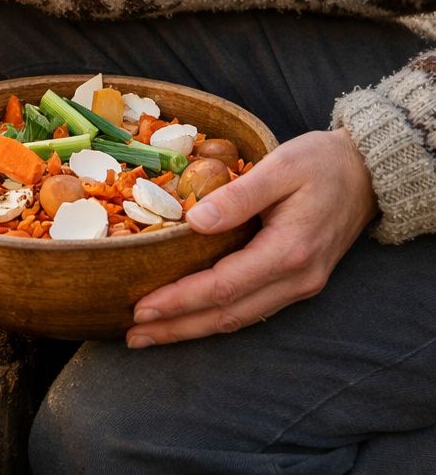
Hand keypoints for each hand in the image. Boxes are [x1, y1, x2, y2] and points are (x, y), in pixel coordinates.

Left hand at [127, 127, 376, 347]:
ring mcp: (300, 285)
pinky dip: (216, 317)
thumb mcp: (280, 167)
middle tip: (133, 336)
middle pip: (227, 314)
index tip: (141, 308)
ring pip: (239, 318)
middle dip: (177, 327)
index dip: (179, 300)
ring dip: (193, 329)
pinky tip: (188, 319)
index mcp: (289, 251)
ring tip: (151, 335)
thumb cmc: (321, 163)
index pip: (223, 287)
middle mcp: (296, 279)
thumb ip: (238, 196)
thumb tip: (195, 221)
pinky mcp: (298, 282)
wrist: (368, 173)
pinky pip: (251, 308)